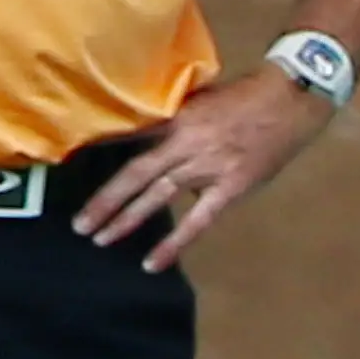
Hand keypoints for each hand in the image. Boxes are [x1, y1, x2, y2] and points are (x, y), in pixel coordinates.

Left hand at [75, 70, 334, 271]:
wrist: (290, 100)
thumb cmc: (249, 97)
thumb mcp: (203, 99)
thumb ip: (179, 120)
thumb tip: (155, 136)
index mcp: (177, 117)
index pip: (129, 137)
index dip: (100, 152)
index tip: (69, 166)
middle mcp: (185, 143)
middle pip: (135, 174)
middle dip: (105, 200)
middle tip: (79, 223)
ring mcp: (207, 167)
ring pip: (157, 196)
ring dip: (126, 219)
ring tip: (100, 239)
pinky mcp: (230, 188)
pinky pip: (197, 221)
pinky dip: (173, 243)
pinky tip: (152, 262)